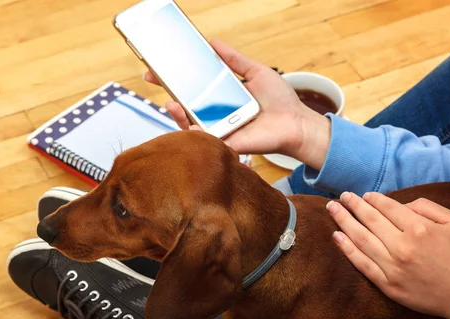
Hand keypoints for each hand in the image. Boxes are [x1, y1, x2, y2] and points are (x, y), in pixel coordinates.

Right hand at [143, 39, 331, 169]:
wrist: (296, 124)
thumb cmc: (280, 101)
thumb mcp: (256, 72)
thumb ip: (234, 60)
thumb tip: (213, 43)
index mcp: (222, 99)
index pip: (193, 89)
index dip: (174, 80)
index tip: (158, 70)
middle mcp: (217, 115)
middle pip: (186, 106)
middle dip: (168, 93)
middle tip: (153, 79)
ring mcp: (219, 130)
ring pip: (189, 124)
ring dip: (177, 113)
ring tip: (172, 103)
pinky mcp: (225, 143)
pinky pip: (205, 139)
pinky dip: (194, 132)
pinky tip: (189, 123)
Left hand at [327, 191, 449, 318]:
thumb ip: (427, 207)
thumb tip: (400, 204)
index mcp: (419, 229)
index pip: (387, 208)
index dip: (373, 199)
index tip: (364, 195)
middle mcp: (402, 246)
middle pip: (370, 220)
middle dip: (352, 205)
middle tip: (341, 196)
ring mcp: (392, 267)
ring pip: (361, 239)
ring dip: (343, 221)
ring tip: (332, 209)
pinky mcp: (387, 284)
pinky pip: (362, 264)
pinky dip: (347, 249)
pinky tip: (336, 236)